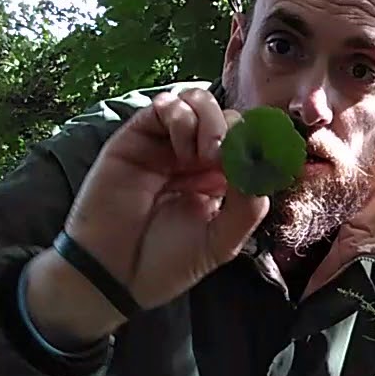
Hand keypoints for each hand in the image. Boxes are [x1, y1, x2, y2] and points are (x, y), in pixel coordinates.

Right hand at [25, 88, 268, 345]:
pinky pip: (167, 105)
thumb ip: (249, 206)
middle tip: (223, 162)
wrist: (113, 274)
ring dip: (211, 121)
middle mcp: (196, 158)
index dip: (258, 143)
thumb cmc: (166, 262)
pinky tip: (180, 149)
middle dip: (235, 132)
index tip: (259, 159)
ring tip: (204, 156)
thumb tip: (260, 166)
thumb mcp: (221, 242)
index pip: (250, 144)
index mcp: (221, 181)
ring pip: (200, 101)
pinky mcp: (138, 136)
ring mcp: (167, 144)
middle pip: (229, 116)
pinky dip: (182, 116)